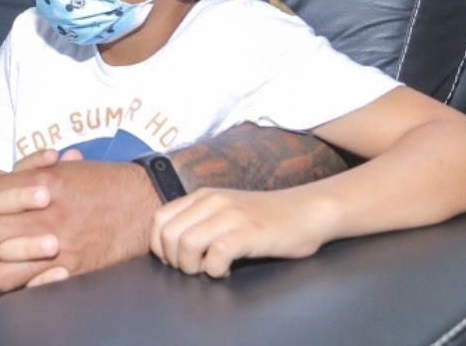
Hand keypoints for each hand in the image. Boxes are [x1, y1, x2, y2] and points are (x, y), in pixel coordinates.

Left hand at [0, 155, 159, 295]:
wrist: (146, 203)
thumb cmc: (104, 182)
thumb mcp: (63, 168)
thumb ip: (26, 175)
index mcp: (40, 182)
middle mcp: (45, 213)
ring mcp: (58, 243)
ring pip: (1, 265)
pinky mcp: (72, 269)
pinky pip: (29, 284)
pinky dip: (13, 288)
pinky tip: (6, 288)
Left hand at [149, 187, 334, 277]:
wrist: (306, 211)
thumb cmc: (264, 218)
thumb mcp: (225, 210)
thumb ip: (199, 219)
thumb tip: (170, 246)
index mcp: (202, 195)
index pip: (159, 219)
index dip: (160, 246)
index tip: (177, 259)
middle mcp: (213, 201)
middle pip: (168, 235)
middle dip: (175, 261)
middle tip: (196, 267)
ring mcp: (231, 215)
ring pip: (186, 244)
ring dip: (193, 267)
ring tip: (210, 268)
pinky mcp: (249, 232)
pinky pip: (215, 255)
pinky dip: (215, 270)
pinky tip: (227, 270)